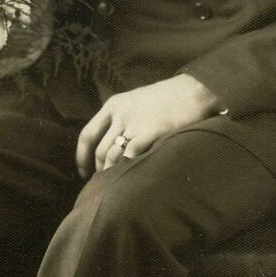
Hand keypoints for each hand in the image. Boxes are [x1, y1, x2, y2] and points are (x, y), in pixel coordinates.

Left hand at [76, 73, 221, 177]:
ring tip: (117, 185)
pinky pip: (131, 156)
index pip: (86, 135)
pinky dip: (128, 169)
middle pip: (100, 150)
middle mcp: (119, 115)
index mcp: (113, 105)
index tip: (82, 171)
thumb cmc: (168, 97)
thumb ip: (122, 118)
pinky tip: (132, 178)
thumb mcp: (136, 101)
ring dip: (112, 173)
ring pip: (112, 156)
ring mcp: (134, 124)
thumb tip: (112, 143)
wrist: (193, 91)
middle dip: (99, 170)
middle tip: (103, 183)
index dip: (82, 156)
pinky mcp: (150, 133)